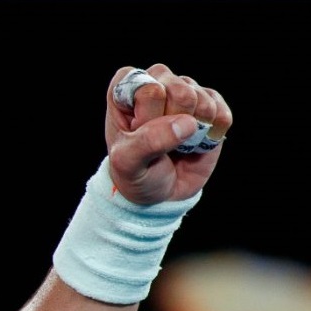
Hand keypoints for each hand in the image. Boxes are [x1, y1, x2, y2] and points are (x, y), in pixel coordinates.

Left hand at [105, 63, 231, 205]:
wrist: (159, 193)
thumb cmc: (135, 173)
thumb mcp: (127, 163)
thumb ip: (148, 142)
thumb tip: (186, 123)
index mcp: (125, 87)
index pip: (148, 89)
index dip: (148, 117)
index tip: (137, 132)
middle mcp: (157, 81)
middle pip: (181, 92)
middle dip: (172, 123)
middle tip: (159, 140)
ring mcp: (186, 90)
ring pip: (204, 101)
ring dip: (193, 131)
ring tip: (176, 142)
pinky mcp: (212, 103)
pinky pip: (222, 115)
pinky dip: (211, 135)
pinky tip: (195, 141)